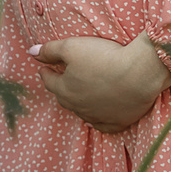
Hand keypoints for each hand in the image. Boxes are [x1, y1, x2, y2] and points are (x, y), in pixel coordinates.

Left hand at [31, 34, 170, 133]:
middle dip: (60, 88)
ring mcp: (97, 117)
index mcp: (65, 89)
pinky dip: (96, 120)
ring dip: (77, 103)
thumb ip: (50, 50)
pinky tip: (93, 118)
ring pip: (81, 111)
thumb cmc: (104, 58)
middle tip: (61, 79)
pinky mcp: (116, 122)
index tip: (44, 68)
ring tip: (78, 94)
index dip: (46, 72)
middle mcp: (78, 107)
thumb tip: (31, 52)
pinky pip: (102, 125)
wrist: (139, 74)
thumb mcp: (72, 46)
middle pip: (64, 98)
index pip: (49, 81)